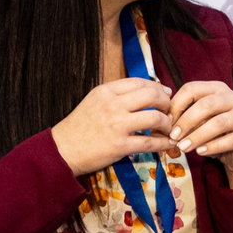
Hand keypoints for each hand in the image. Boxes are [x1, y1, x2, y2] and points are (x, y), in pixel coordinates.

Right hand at [51, 79, 173, 176]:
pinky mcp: (120, 145)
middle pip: (152, 96)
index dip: (158, 88)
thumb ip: (118, 95)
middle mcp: (112, 105)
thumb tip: (150, 91)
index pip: (140, 83)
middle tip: (170, 110)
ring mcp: (117, 125)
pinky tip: (168, 143)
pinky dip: (164, 143)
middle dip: (166, 103)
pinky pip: (151, 143)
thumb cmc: (80, 125)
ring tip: (167, 127)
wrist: (62, 150)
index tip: (165, 95)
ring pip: (155, 118)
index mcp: (106, 91)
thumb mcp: (95, 101)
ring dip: (167, 123)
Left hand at [168, 80, 232, 186]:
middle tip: (173, 137)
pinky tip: (200, 152)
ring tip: (184, 147)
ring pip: (219, 122)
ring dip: (198, 136)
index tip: (166, 123)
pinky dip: (213, 147)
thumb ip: (182, 120)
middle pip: (206, 104)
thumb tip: (158, 127)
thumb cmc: (214, 134)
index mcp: (217, 89)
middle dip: (186, 121)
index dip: (176, 105)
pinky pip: (231, 140)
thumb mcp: (197, 123)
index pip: (192, 89)